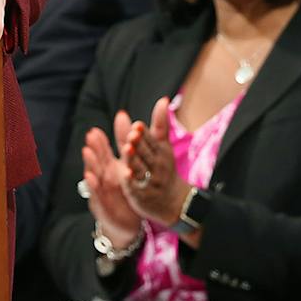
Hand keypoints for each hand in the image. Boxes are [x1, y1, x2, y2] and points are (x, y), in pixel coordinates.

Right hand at [81, 116, 141, 247]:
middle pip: (97, 162)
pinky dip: (94, 186)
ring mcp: (101, 192)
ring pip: (95, 175)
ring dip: (91, 163)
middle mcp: (103, 179)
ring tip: (87, 151)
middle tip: (90, 136)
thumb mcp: (127, 168)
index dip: (99, 143)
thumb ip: (125, 144)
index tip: (95, 130)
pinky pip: (97, 194)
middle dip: (94, 149)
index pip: (103, 153)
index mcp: (110, 169)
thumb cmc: (125, 193)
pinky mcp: (102, 205)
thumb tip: (123, 118)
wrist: (127, 224)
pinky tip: (91, 177)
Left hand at [122, 97, 192, 228]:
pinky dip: (132, 181)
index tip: (138, 124)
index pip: (153, 140)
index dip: (145, 133)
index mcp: (161, 151)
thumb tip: (163, 99)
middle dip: (140, 143)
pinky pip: (137, 187)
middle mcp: (157, 165)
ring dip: (134, 159)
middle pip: (146, 152)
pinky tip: (125, 175)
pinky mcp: (143, 194)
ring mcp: (151, 180)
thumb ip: (158, 124)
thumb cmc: (164, 167)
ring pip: (141, 168)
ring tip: (127, 148)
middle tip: (133, 133)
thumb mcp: (162, 146)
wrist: (174, 201)